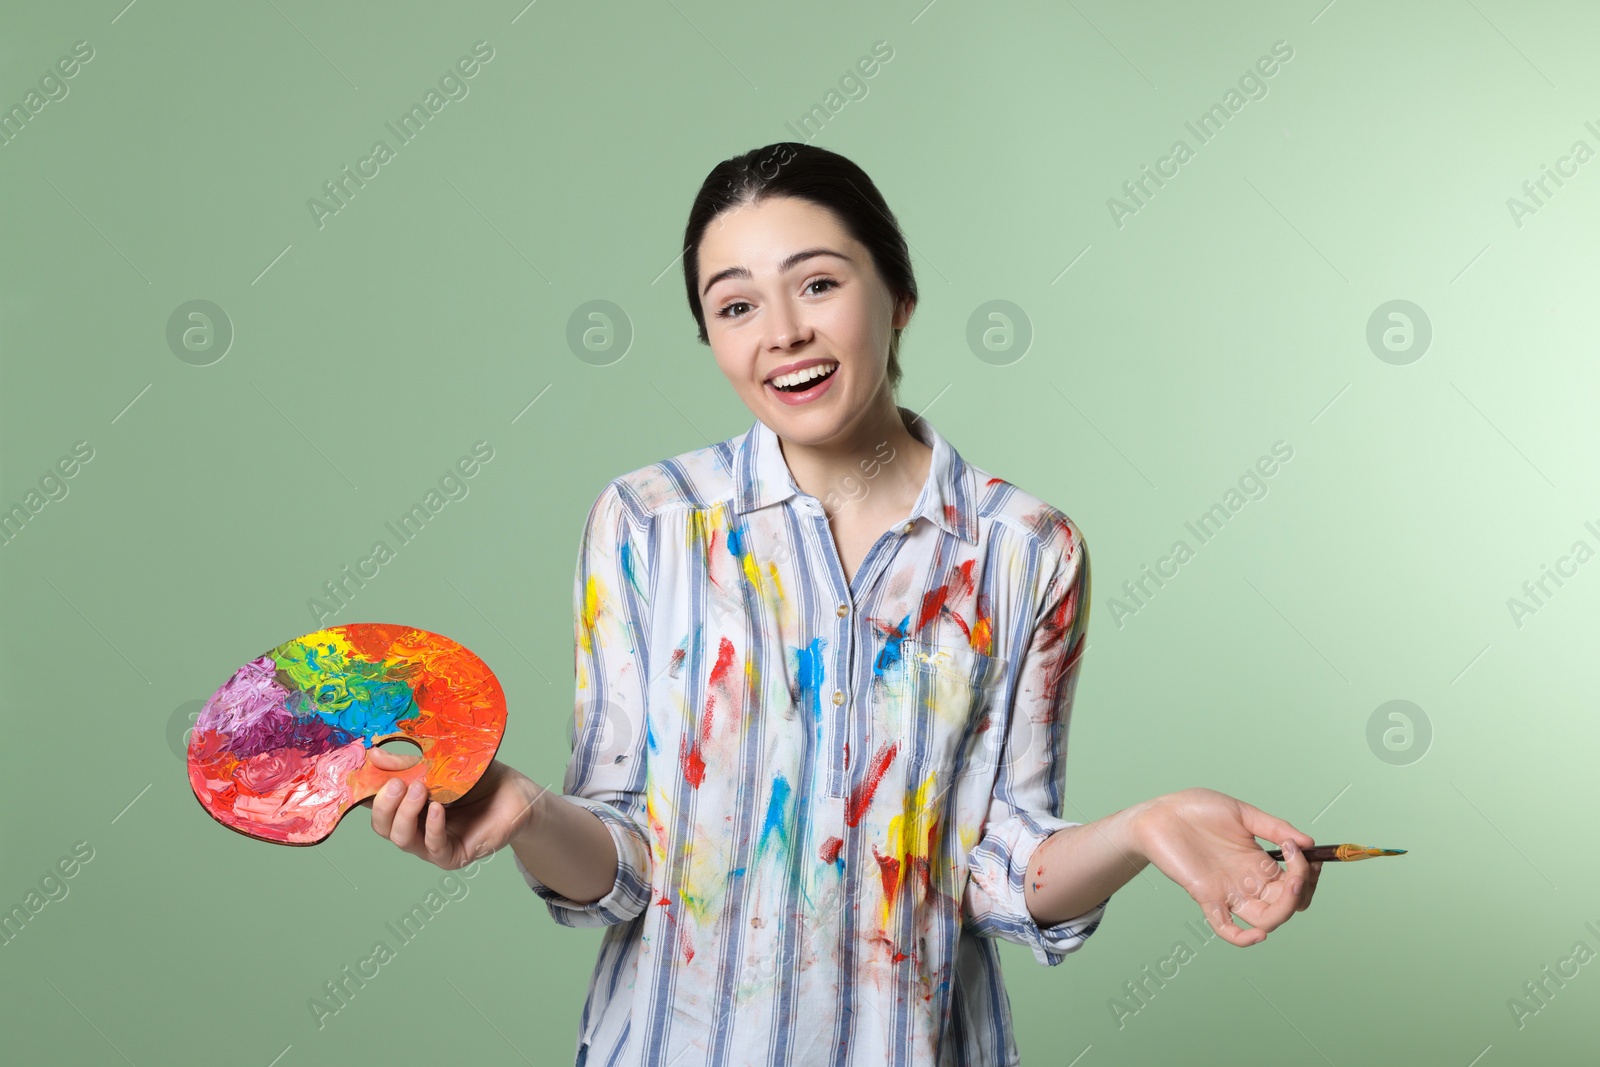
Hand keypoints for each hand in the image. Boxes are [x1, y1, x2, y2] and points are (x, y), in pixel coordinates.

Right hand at [360, 747, 543, 870]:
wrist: (515, 792)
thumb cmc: (478, 778)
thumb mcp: (440, 765)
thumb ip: (408, 763)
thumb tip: (373, 755)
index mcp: (406, 806)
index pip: (376, 806)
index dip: (366, 794)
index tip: (365, 774)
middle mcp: (415, 828)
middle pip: (383, 827)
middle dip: (385, 805)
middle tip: (398, 783)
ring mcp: (432, 845)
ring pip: (403, 839)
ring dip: (406, 814)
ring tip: (418, 790)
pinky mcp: (454, 855)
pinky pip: (435, 848)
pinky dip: (432, 827)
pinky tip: (437, 809)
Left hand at [1131, 787, 1322, 946]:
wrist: (1160, 813)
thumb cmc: (1196, 810)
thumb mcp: (1241, 813)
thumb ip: (1273, 827)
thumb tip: (1308, 843)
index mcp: (1259, 862)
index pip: (1294, 884)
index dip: (1308, 875)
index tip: (1308, 853)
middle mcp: (1247, 881)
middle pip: (1286, 904)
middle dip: (1303, 890)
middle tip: (1301, 865)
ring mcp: (1228, 891)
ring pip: (1266, 919)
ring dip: (1285, 910)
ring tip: (1291, 882)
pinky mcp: (1205, 896)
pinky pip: (1225, 928)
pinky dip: (1243, 938)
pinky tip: (1258, 933)